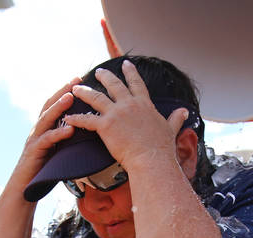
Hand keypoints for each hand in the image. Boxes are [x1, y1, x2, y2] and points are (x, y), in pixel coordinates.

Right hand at [9, 78, 81, 187]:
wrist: (24, 189)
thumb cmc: (43, 171)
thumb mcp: (58, 151)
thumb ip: (66, 140)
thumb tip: (85, 133)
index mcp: (44, 128)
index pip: (55, 104)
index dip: (66, 90)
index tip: (80, 79)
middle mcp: (38, 130)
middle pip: (49, 105)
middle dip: (63, 90)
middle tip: (77, 79)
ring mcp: (34, 139)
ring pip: (46, 119)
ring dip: (58, 107)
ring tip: (71, 97)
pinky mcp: (34, 152)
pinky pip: (46, 140)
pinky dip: (58, 134)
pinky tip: (69, 129)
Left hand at [65, 60, 188, 171]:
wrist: (151, 159)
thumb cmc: (161, 148)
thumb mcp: (171, 129)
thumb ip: (176, 118)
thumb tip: (185, 112)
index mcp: (144, 104)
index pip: (136, 83)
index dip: (130, 73)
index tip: (126, 64)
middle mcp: (129, 104)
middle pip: (113, 85)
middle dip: (104, 76)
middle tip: (97, 71)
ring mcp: (116, 113)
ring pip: (96, 97)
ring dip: (84, 92)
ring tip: (75, 88)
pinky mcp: (105, 126)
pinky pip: (87, 119)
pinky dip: (76, 118)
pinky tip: (67, 116)